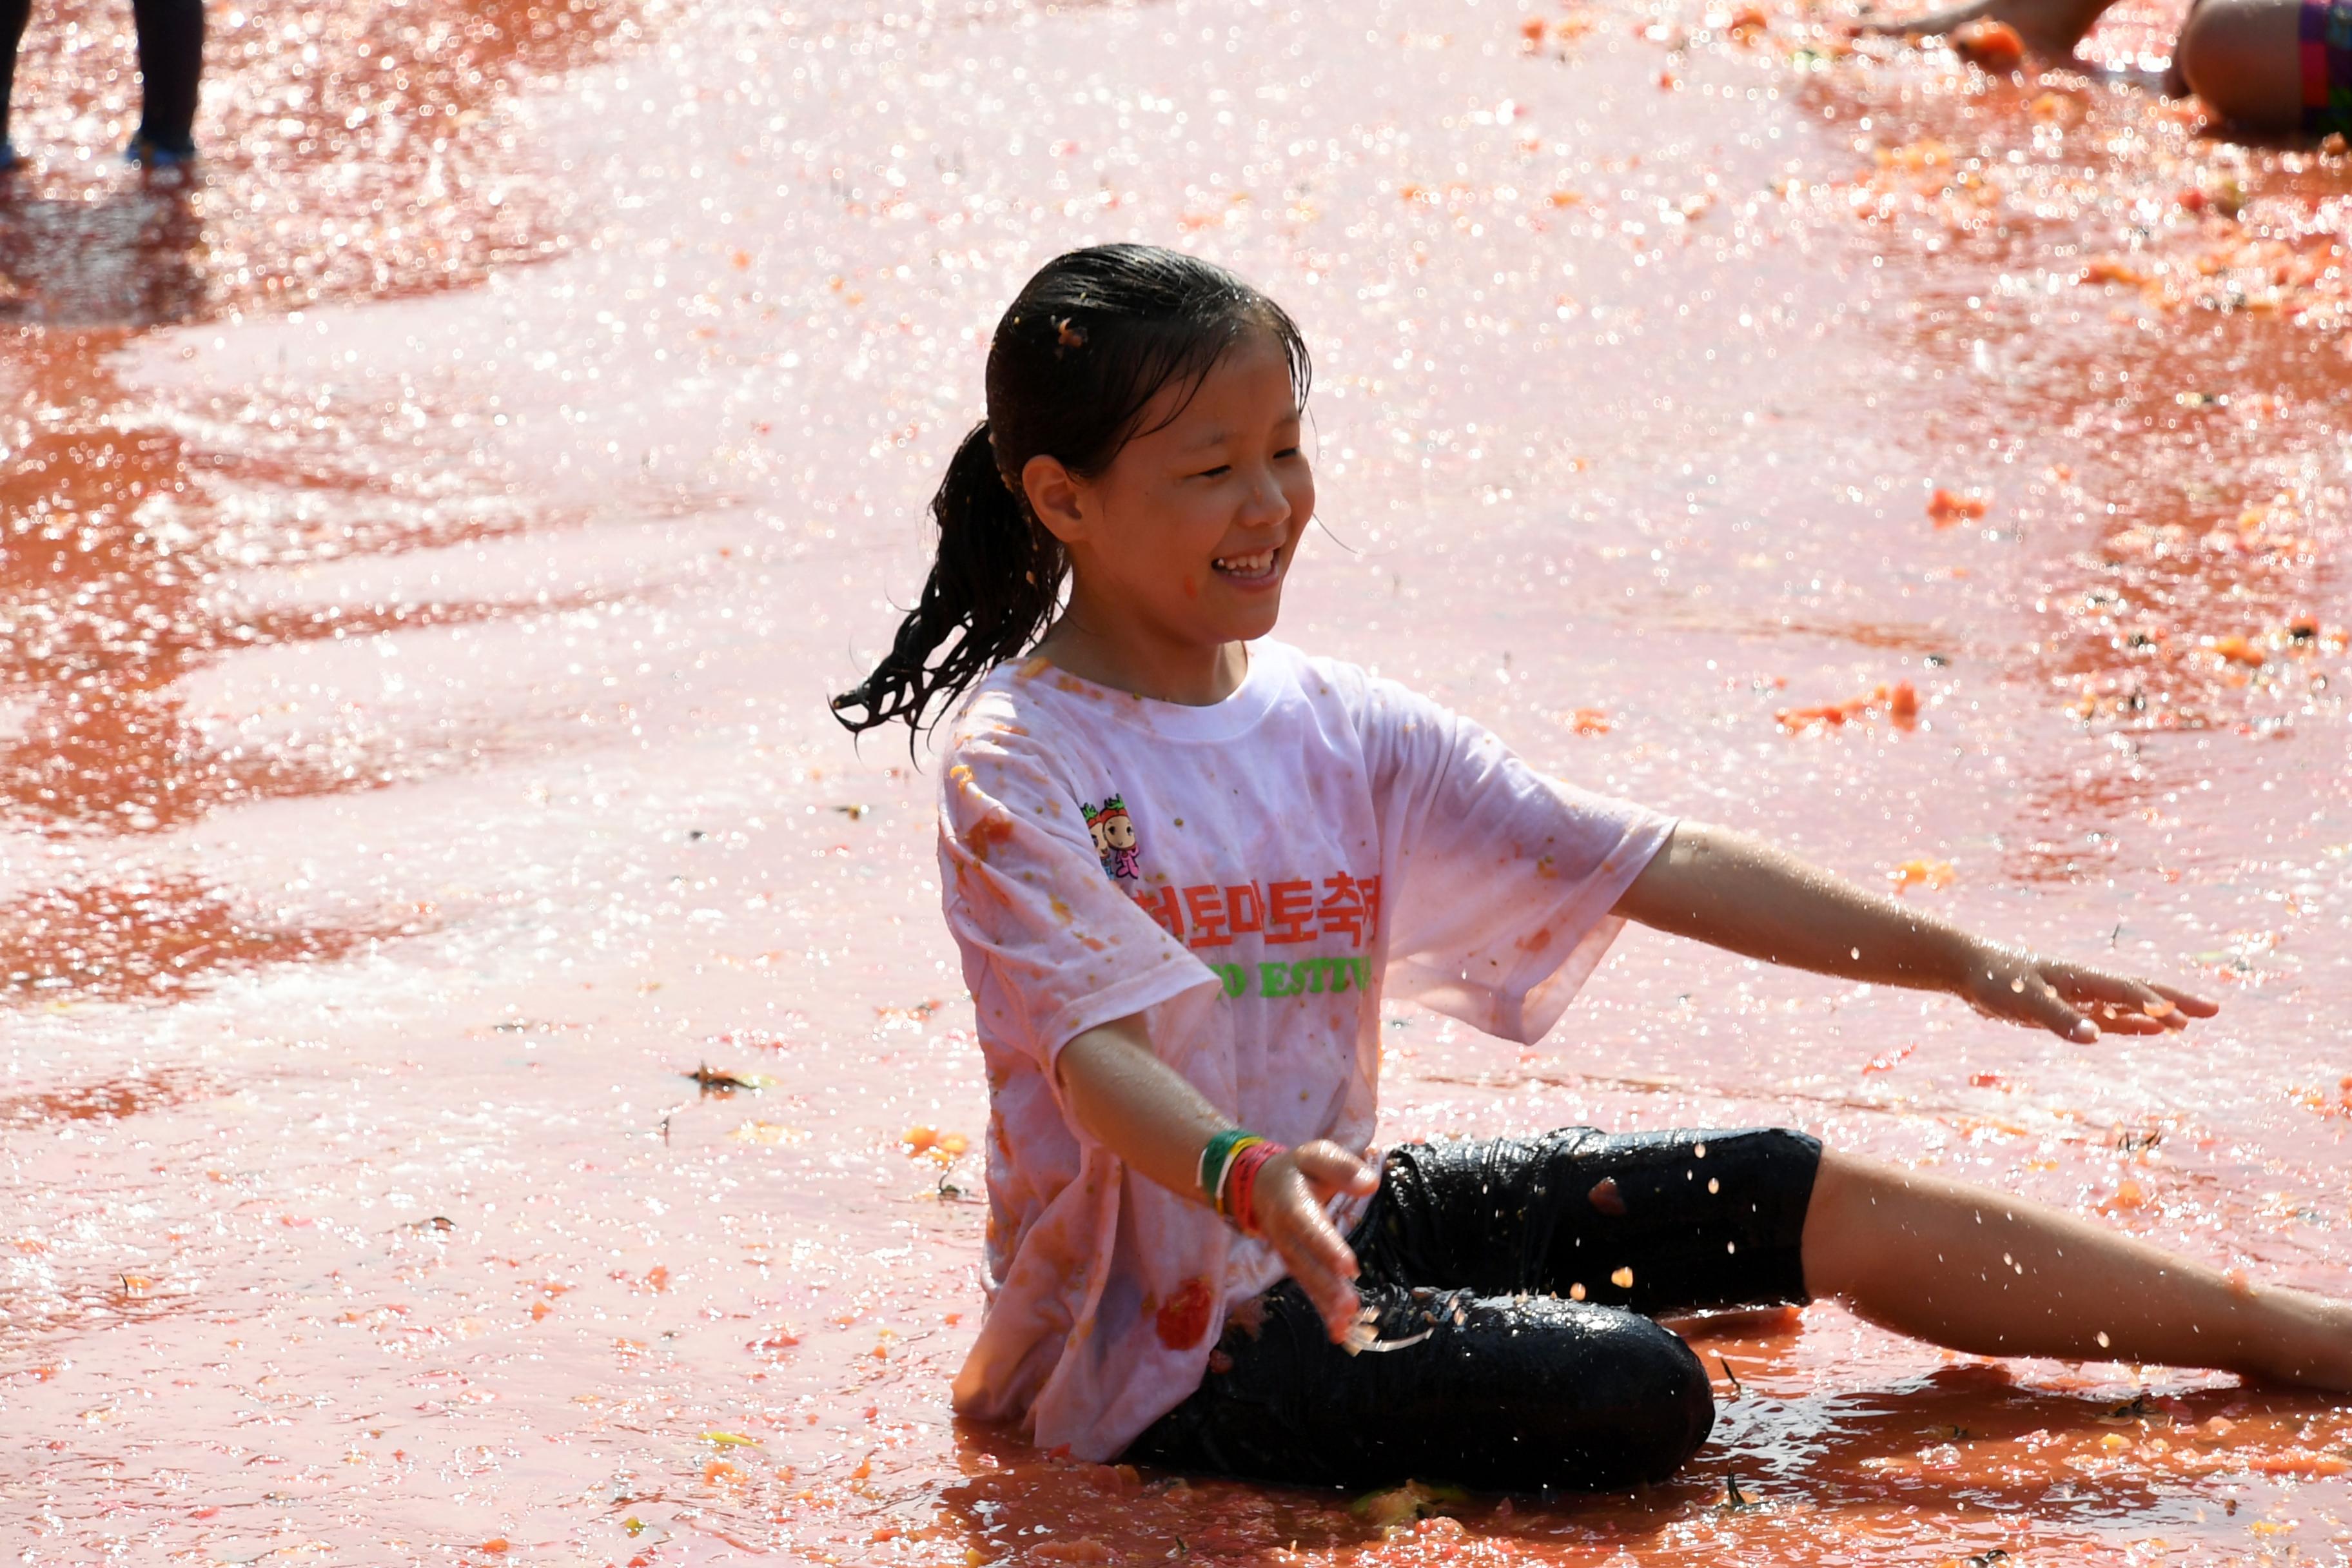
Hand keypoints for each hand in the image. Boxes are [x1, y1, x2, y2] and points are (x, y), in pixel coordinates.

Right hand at [1245, 1140, 1380, 1343]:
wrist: (1258, 1184)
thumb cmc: (1297, 1169)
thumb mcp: (1316, 1155)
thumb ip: (1342, 1167)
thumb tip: (1371, 1184)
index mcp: (1292, 1202)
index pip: (1309, 1226)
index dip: (1326, 1246)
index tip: (1348, 1267)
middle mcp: (1285, 1233)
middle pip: (1306, 1262)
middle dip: (1327, 1286)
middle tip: (1350, 1307)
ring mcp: (1287, 1252)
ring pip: (1306, 1280)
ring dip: (1325, 1303)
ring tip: (1346, 1325)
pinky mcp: (1295, 1265)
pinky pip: (1307, 1289)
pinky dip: (1322, 1311)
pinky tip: (1340, 1331)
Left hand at [1957, 942, 2218, 1041]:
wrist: (1967, 967)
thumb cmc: (1994, 980)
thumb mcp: (2023, 1001)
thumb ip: (2059, 1019)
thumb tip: (2095, 1037)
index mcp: (2079, 977)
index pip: (2126, 991)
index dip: (2155, 1003)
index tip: (2185, 1016)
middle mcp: (2085, 984)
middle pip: (2139, 991)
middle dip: (2175, 1000)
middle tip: (2213, 1010)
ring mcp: (2079, 995)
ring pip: (2128, 1004)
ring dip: (2158, 1013)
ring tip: (2189, 1023)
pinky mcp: (2067, 1008)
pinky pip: (2108, 1016)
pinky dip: (2130, 1023)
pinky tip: (2149, 1030)